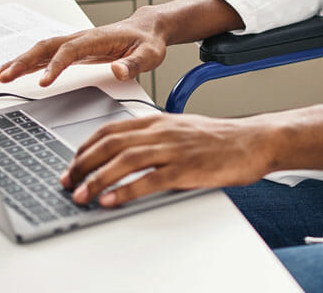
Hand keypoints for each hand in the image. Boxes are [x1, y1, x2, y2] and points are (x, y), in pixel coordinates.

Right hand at [0, 16, 166, 86]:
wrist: (147, 28)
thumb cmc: (148, 41)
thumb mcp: (150, 54)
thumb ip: (135, 63)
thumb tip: (119, 71)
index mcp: (97, 38)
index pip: (70, 51)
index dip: (55, 65)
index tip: (43, 82)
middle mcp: (81, 38)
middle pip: (45, 47)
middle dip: (23, 61)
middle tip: (3, 77)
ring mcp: (74, 44)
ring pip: (40, 50)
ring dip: (17, 62)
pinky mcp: (72, 51)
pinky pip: (43, 56)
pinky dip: (24, 64)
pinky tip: (9, 72)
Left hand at [61, 113, 274, 206]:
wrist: (254, 141)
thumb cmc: (219, 139)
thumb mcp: (180, 130)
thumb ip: (153, 137)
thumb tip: (124, 154)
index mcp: (158, 121)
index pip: (110, 130)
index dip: (85, 148)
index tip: (72, 164)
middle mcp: (162, 131)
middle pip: (111, 144)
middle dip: (83, 164)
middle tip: (68, 181)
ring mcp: (174, 149)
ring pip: (125, 160)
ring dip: (98, 179)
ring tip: (82, 195)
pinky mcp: (187, 168)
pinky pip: (150, 179)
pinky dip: (127, 190)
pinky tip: (112, 200)